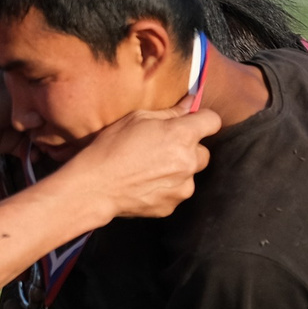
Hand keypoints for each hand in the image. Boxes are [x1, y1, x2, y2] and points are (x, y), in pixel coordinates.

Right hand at [62, 103, 220, 220]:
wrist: (94, 187)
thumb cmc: (112, 147)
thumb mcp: (137, 119)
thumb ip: (170, 112)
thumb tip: (191, 103)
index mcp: (182, 135)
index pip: (213, 121)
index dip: (203, 120)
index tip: (192, 122)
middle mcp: (188, 162)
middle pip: (204, 152)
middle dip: (189, 149)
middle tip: (163, 148)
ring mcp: (182, 187)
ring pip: (190, 174)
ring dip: (178, 170)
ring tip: (150, 169)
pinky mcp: (172, 205)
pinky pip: (176, 192)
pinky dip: (166, 188)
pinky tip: (145, 184)